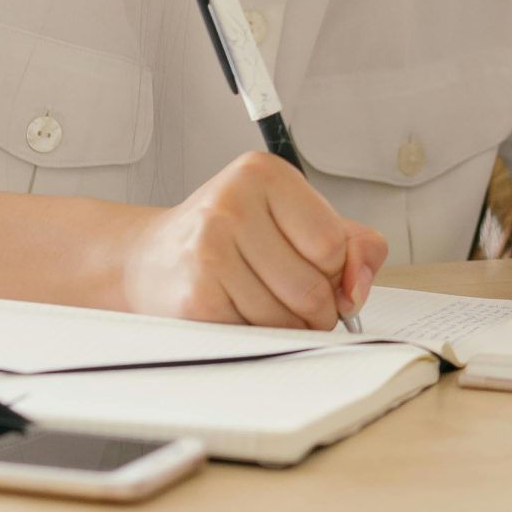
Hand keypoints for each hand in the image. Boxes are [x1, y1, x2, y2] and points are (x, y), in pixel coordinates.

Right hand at [118, 152, 386, 328]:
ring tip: (265, 304)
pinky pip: (255, 337)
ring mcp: (208, 251)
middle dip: (317, 309)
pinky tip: (239, 313)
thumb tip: (357, 287)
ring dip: (288, 328)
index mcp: (263, 174)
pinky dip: (258, 337)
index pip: (332, 244)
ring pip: (285, 319)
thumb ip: (354, 244)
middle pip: (312, 287)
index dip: (335, 271)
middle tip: (298, 300)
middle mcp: (231, 205)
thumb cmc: (234, 238)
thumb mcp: (298, 220)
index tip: (320, 271)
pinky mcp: (194, 298)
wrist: (154, 258)